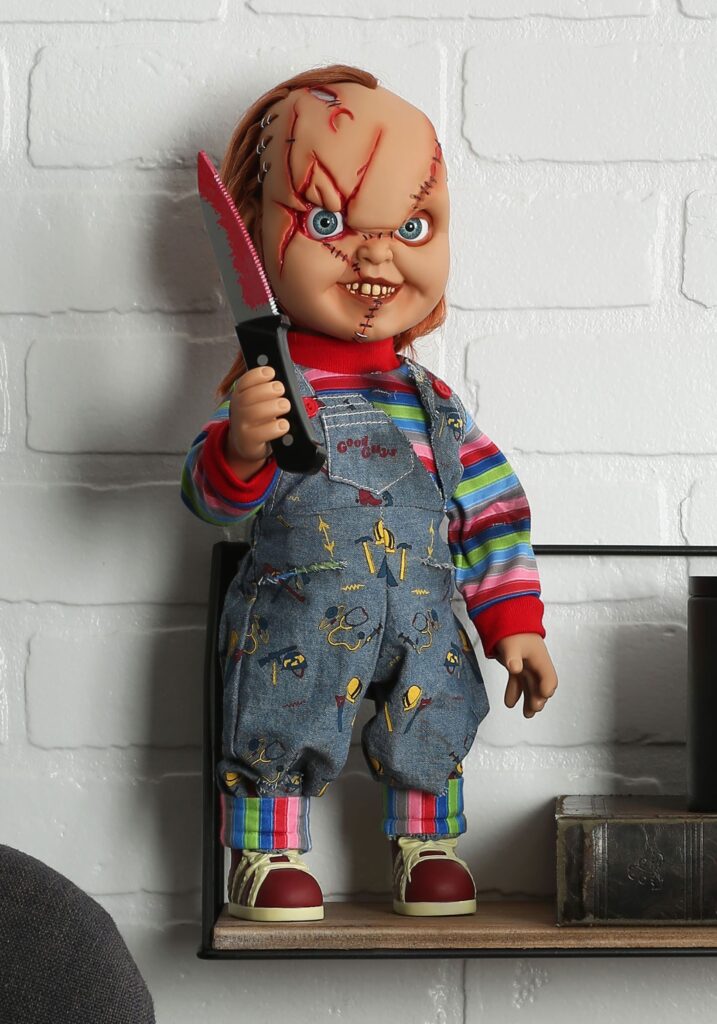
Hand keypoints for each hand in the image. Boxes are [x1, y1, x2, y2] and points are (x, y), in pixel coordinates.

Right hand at [225, 365, 290, 479]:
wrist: (245, 444)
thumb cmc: (257, 419)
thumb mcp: (257, 402)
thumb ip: (265, 390)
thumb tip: (281, 382)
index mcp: (240, 395)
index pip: (244, 382)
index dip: (257, 375)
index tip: (271, 372)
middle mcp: (238, 410)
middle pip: (249, 397)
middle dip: (268, 390)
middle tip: (281, 389)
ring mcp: (242, 427)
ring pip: (255, 413)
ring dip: (274, 406)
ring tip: (285, 405)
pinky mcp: (249, 442)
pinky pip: (262, 433)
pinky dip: (276, 427)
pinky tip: (284, 424)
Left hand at [494, 633, 557, 718]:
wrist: (507, 621)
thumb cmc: (513, 631)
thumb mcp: (512, 644)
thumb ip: (513, 657)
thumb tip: (515, 669)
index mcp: (541, 659)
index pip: (549, 677)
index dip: (547, 687)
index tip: (543, 695)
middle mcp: (537, 665)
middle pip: (541, 686)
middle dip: (539, 698)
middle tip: (534, 708)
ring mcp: (527, 667)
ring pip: (531, 687)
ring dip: (529, 700)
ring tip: (527, 714)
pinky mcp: (518, 668)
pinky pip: (519, 683)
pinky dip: (516, 693)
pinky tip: (510, 703)